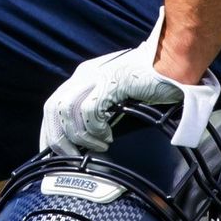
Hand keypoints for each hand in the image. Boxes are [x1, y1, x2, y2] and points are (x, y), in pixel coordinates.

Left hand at [40, 9, 219, 152]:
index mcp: (83, 76)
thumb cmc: (149, 80)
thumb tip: (84, 138)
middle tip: (71, 157)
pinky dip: (95, 130)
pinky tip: (107, 137)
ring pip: (67, 111)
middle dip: (57, 138)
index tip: (50, 152)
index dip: (48, 131)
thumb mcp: (116, 93)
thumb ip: (99, 107)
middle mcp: (84, 74)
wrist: (172, 63)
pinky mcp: (110, 82)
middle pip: (53, 108)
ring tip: (96, 148)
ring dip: (79, 136)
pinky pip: (90, 111)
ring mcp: (96, 76)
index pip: (53, 105)